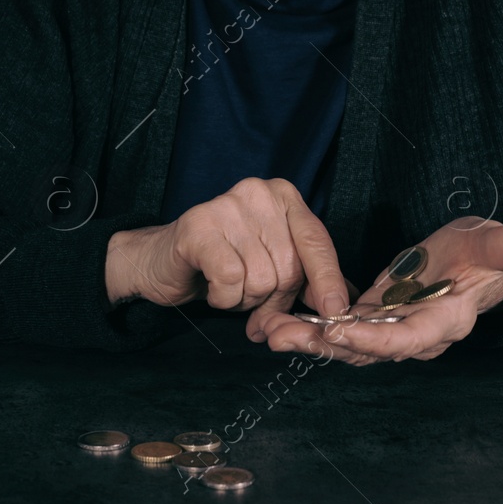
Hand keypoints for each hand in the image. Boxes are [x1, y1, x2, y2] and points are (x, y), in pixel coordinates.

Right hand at [103, 177, 348, 338]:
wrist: (161, 263)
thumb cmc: (223, 263)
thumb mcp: (272, 264)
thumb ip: (306, 278)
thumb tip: (341, 304)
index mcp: (284, 196)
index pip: (316, 242)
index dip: (327, 280)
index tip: (335, 311)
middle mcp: (258, 192)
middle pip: (289, 268)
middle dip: (273, 299)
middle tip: (251, 300)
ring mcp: (226, 205)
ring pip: (261, 279)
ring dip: (244, 299)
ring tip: (227, 286)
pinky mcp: (198, 226)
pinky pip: (230, 280)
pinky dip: (223, 298)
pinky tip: (210, 286)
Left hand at [250, 218, 502, 364]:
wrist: (468, 262)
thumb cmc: (481, 252)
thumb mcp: (490, 243)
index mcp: (445, 321)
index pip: (409, 340)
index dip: (374, 339)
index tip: (339, 330)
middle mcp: (415, 336)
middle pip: (368, 350)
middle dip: (325, 345)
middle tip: (283, 335)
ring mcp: (392, 331)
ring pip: (347, 345)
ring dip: (309, 340)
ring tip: (270, 331)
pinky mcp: (374, 321)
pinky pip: (340, 330)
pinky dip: (312, 327)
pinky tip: (278, 321)